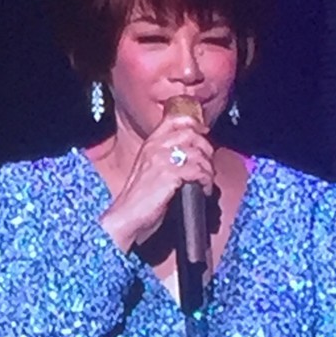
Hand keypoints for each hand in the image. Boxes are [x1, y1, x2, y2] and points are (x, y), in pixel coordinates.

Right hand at [100, 115, 214, 250]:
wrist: (127, 216)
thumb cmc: (141, 198)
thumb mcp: (151, 169)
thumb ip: (166, 155)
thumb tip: (192, 152)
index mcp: (150, 142)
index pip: (175, 119)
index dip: (195, 123)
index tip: (204, 133)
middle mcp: (155, 146)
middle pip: (191, 134)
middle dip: (206, 149)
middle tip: (208, 165)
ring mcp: (162, 159)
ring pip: (198, 154)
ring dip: (208, 169)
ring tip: (206, 181)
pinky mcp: (169, 175)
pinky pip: (198, 171)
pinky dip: (206, 181)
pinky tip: (203, 190)